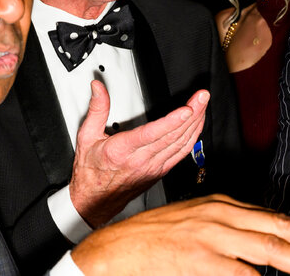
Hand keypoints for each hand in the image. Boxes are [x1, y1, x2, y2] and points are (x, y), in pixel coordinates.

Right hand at [69, 80, 206, 227]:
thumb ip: (96, 109)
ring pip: (181, 144)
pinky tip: (197, 125)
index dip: (172, 121)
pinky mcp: (160, 171)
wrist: (95, 200)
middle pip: (173, 135)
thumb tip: (98, 88)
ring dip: (196, 123)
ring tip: (203, 104)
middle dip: (192, 113)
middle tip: (202, 96)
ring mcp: (154, 167)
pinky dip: (193, 137)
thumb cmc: (91, 171)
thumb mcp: (86, 136)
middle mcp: (141, 160)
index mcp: (122, 150)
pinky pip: (182, 153)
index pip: (152, 134)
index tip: (187, 108)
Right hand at [71, 195, 289, 275]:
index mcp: (218, 205)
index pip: (270, 215)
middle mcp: (218, 215)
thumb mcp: (192, 224)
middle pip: (276, 226)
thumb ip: (226, 231)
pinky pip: (240, 274)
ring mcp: (210, 237)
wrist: (113, 251)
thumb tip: (259, 251)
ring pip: (266, 248)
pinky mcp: (199, 259)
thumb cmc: (149, 241)